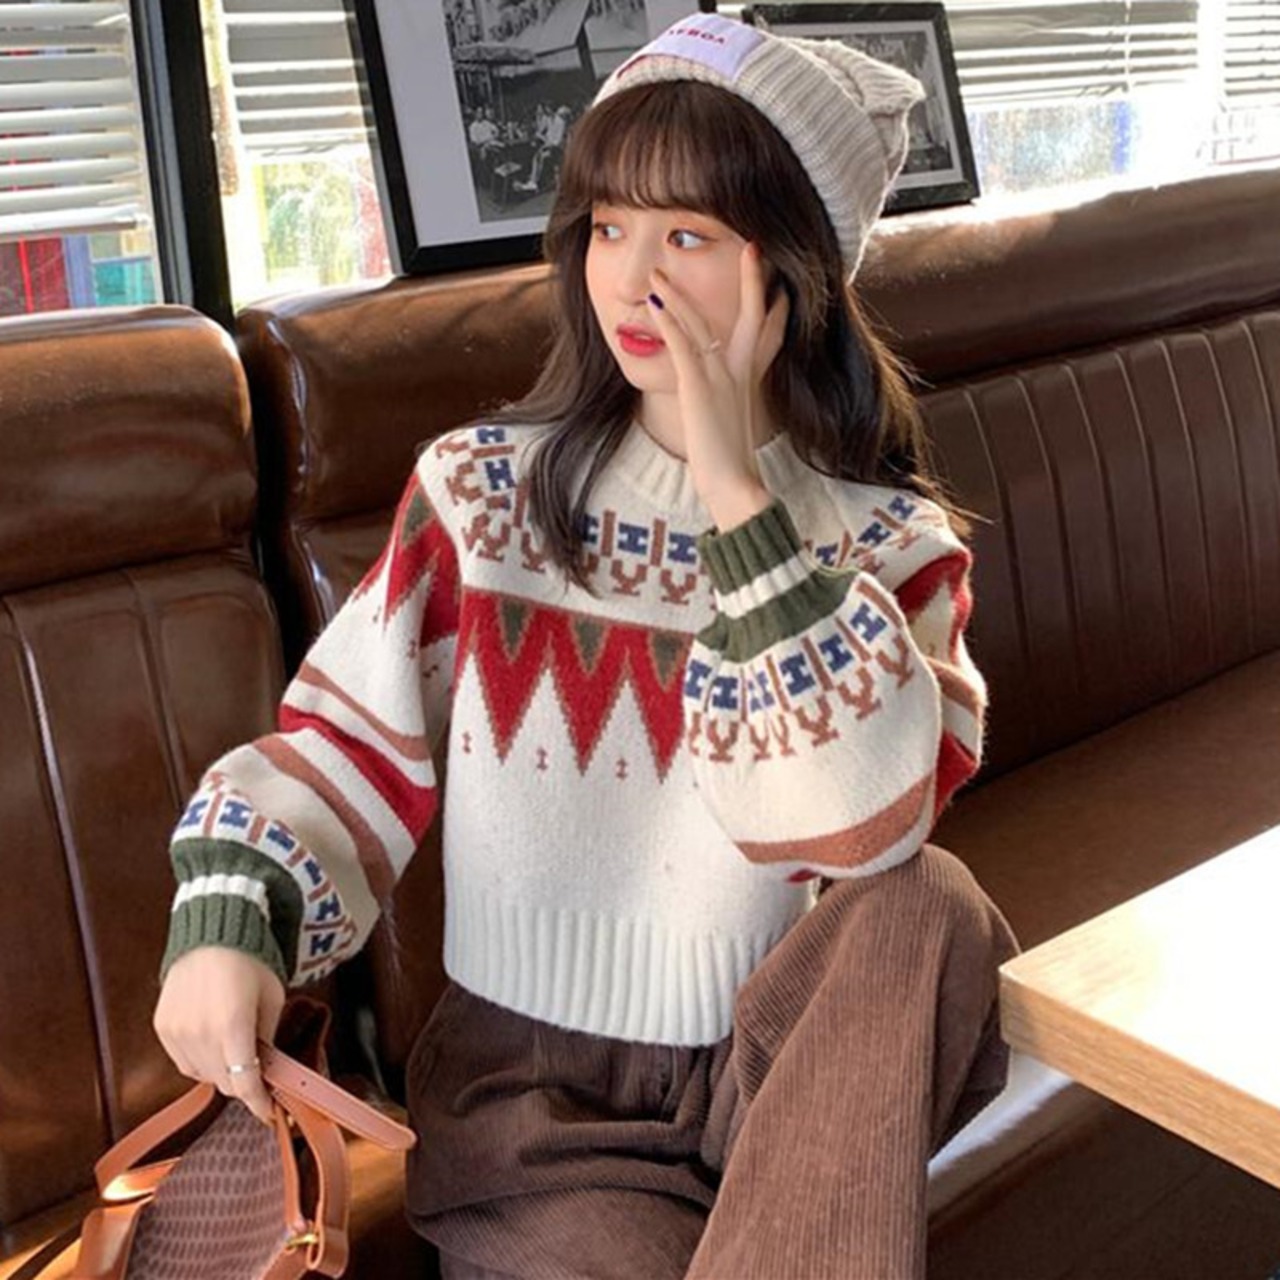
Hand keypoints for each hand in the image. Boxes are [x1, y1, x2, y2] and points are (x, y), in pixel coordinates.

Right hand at [153, 946, 285, 1123]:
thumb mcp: (271, 997)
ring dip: (222, 1071)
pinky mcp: (163, 1028)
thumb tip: (266, 1069)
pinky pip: (184, 1061)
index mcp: (232, 1025)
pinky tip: (213, 1039)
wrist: (211, 932)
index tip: (269, 1113)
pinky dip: (201, 1060)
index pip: (244, 1082)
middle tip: (258, 1070)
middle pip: (224, 1083)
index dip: (258, 1103)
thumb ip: (267, 1038)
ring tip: (234, 1045)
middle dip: (244, 1082)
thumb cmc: (249, 960)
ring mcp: (177, 1032)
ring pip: (203, 1075)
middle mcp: (200, 1033)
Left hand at [645, 241, 789, 525]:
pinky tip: (655, 303)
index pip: (768, 334)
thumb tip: (719, 409)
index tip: (781, 285)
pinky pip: (683, 344)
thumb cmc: (729, 465)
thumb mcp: (730, 428)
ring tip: (659, 272)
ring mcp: (720, 376)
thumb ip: (726, 408)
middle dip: (752, 279)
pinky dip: (668, 320)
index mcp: (749, 380)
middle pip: (751, 313)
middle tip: (754, 247)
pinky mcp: (699, 386)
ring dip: (678, 294)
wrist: (734, 485)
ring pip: (702, 323)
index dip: (775, 308)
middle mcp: (739, 372)